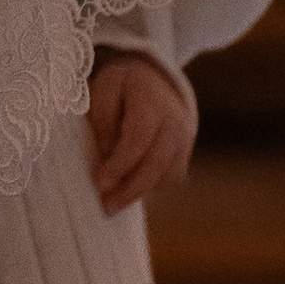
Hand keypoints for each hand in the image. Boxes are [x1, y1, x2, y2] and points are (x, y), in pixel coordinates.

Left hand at [89, 49, 194, 213]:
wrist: (154, 77)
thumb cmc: (121, 84)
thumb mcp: (104, 91)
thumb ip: (105, 122)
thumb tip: (108, 156)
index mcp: (152, 103)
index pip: (137, 140)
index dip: (119, 166)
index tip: (98, 183)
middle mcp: (175, 123)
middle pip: (155, 164)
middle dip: (129, 190)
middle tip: (105, 206)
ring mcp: (185, 138)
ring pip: (167, 175)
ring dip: (140, 192)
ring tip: (113, 202)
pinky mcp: (186, 151)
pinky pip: (172, 176)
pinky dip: (152, 186)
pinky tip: (130, 189)